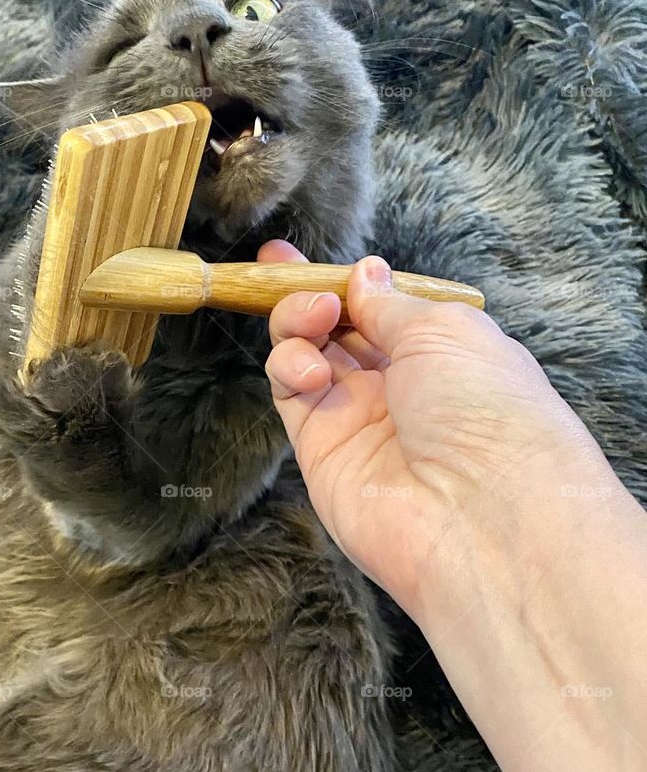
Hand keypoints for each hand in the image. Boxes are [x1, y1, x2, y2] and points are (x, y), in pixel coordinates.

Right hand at [259, 240, 611, 617]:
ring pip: (305, 354)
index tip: (294, 256)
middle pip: (335, 327)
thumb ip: (390, 302)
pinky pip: (290, 393)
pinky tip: (309, 369)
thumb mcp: (444, 330)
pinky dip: (288, 367)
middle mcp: (399, 385)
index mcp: (442, 351)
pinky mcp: (321, 449)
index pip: (379, 306)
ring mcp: (358, 417)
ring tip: (313, 321)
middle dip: (305, 294)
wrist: (482, 515)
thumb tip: (364, 273)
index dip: (341, 279)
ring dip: (296, 324)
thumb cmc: (487, 412)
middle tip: (284, 272)